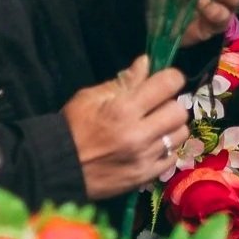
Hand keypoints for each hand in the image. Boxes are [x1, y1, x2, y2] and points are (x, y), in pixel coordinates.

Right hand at [65, 57, 190, 199]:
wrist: (58, 167)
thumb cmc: (73, 127)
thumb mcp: (91, 97)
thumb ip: (124, 81)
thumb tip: (146, 62)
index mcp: (124, 109)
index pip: (169, 84)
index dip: (170, 78)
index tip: (165, 81)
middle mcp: (140, 134)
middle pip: (179, 111)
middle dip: (171, 104)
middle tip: (157, 106)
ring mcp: (145, 158)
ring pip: (180, 134)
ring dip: (171, 127)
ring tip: (156, 127)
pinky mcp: (145, 176)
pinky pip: (173, 157)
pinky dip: (167, 149)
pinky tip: (153, 146)